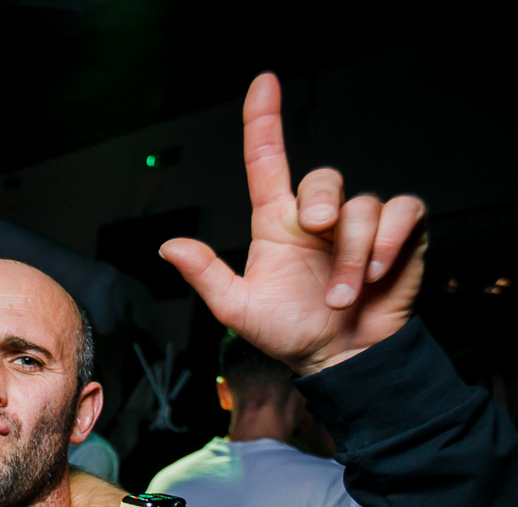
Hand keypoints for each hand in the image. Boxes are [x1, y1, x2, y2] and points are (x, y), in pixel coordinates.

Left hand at [160, 73, 425, 375]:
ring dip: (351, 254)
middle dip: (323, 202)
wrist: (339, 359)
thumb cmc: (290, 332)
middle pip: (324, 177)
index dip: (264, 121)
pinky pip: (403, 211)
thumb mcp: (238, 308)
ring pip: (361, 206)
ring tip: (342, 294)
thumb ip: (206, 275)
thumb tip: (168, 246)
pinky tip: (374, 273)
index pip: (267, 162)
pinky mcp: (398, 234)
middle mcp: (317, 217)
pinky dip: (388, 241)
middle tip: (317, 234)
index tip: (262, 83)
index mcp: (277, 224)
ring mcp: (358, 224)